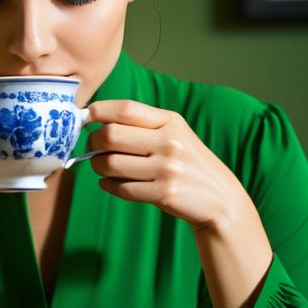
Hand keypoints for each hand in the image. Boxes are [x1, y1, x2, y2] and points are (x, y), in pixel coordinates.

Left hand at [85, 100, 248, 232]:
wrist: (221, 199)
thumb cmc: (188, 164)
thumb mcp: (175, 135)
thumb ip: (143, 125)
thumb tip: (95, 121)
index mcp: (170, 121)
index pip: (125, 109)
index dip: (98, 111)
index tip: (85, 118)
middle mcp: (169, 142)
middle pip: (110, 136)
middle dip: (93, 143)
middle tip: (92, 149)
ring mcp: (167, 169)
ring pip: (110, 164)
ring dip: (98, 167)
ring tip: (102, 167)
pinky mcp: (164, 193)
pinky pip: (121, 188)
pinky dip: (108, 186)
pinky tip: (110, 183)